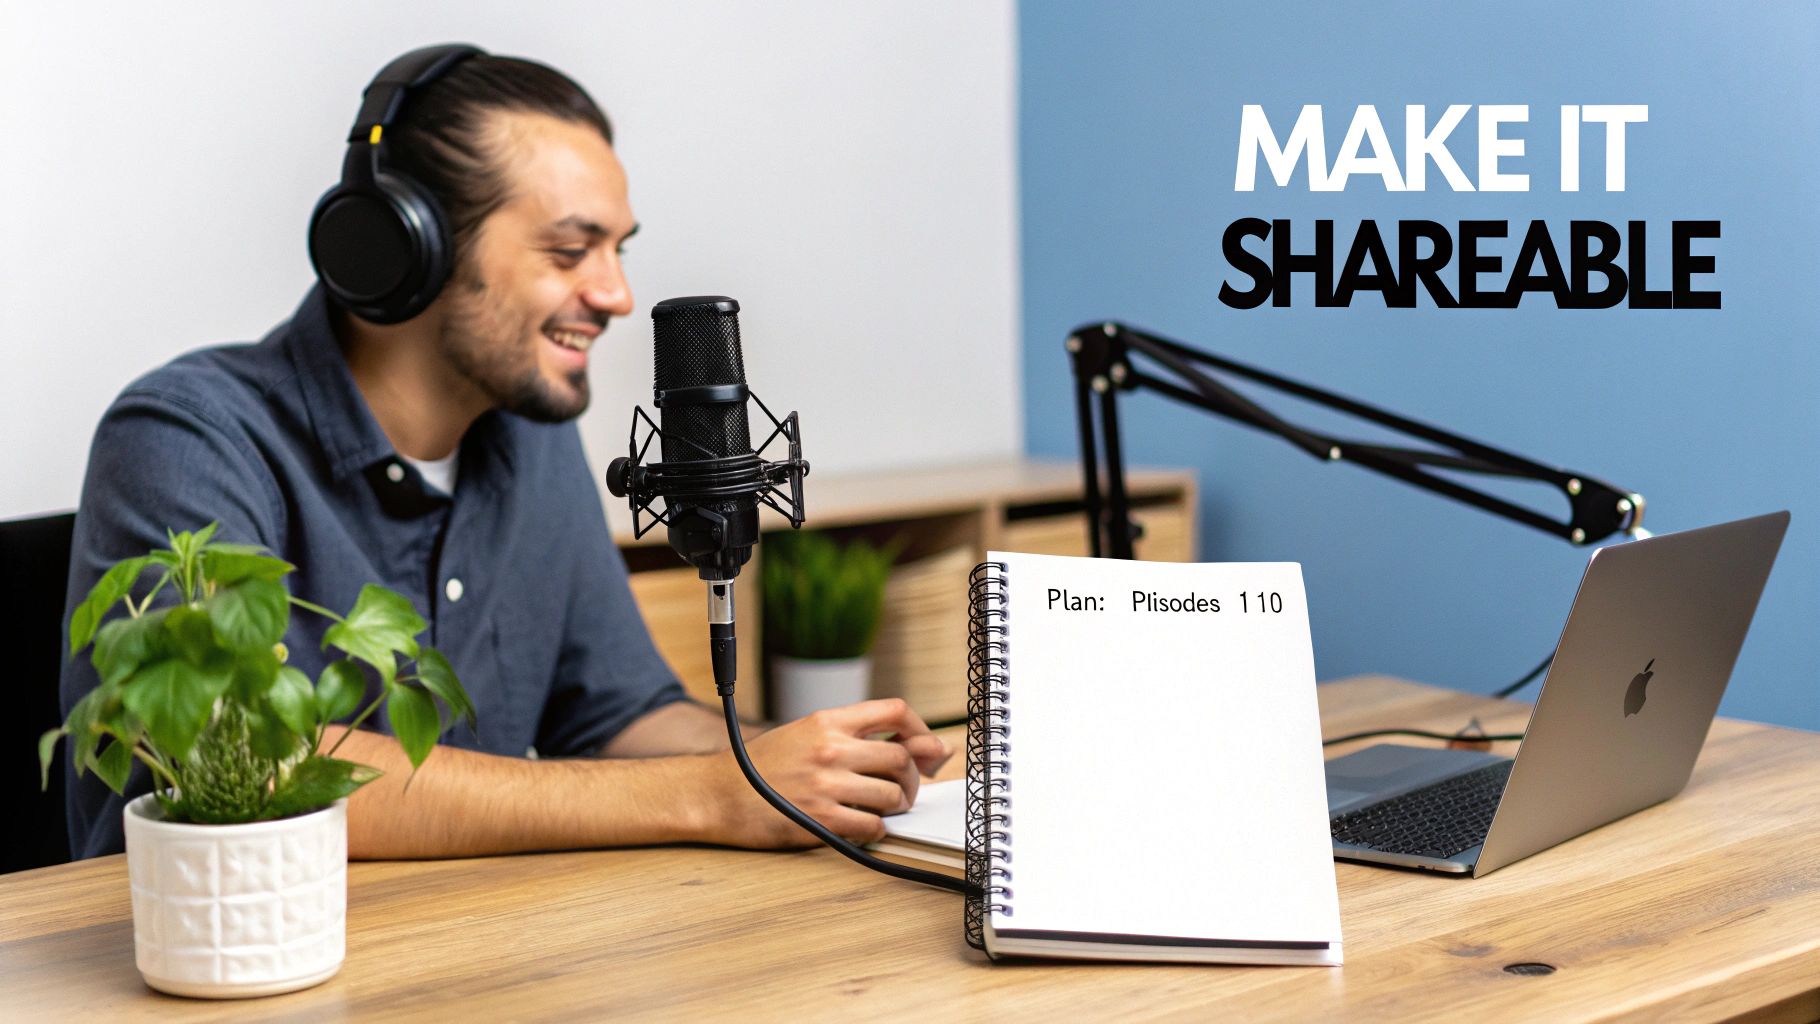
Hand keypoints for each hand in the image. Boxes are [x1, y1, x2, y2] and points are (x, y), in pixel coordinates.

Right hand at [703, 698, 951, 848]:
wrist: (717, 794)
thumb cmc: (761, 766)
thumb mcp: (806, 734)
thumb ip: (856, 737)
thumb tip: (921, 746)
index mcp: (827, 721)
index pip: (895, 711)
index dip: (921, 730)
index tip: (925, 748)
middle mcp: (830, 748)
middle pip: (902, 759)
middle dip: (912, 778)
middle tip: (903, 790)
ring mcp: (826, 785)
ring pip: (893, 795)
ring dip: (896, 807)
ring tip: (880, 809)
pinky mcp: (820, 820)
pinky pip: (873, 826)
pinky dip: (877, 830)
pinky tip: (862, 826)